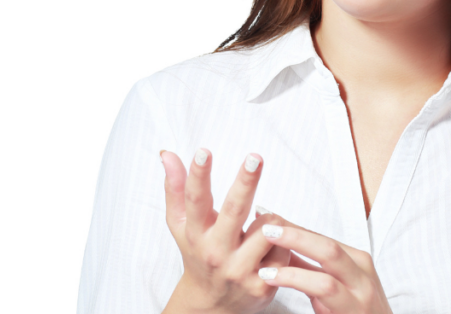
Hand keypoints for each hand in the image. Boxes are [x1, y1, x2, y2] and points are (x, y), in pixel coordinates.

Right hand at [159, 148, 290, 313]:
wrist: (211, 304)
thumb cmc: (197, 255)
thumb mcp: (181, 225)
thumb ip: (176, 189)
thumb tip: (168, 155)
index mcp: (196, 233)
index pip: (195, 200)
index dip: (198, 175)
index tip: (203, 152)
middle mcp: (216, 252)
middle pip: (234, 211)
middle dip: (245, 182)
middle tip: (254, 157)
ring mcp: (239, 270)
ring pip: (267, 228)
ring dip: (269, 219)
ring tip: (260, 222)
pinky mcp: (262, 285)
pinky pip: (283, 249)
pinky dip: (281, 241)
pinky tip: (269, 247)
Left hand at [255, 212, 392, 313]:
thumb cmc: (354, 313)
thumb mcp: (334, 287)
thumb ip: (309, 268)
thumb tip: (279, 246)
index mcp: (356, 261)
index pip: (321, 238)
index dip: (292, 227)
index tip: (266, 217)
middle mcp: (362, 272)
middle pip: (326, 244)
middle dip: (294, 233)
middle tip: (265, 226)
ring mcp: (360, 291)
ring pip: (328, 259)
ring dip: (294, 249)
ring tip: (265, 247)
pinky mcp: (354, 309)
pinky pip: (324, 287)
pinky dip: (296, 278)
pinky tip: (274, 276)